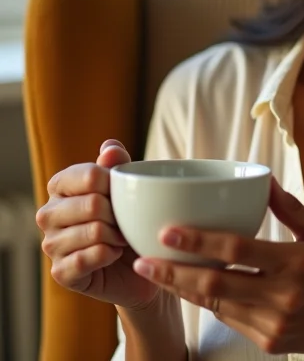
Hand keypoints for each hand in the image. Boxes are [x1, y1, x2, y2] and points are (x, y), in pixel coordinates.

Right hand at [36, 139, 161, 310]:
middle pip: (92, 204)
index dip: (115, 184)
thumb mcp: (129, 186)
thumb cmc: (129, 216)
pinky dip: (109, 255)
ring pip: (93, 232)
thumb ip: (119, 164)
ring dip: (117, 236)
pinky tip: (113, 254)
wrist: (138, 259)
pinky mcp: (60, 272)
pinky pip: (88, 258)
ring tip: (122, 237)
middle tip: (126, 221)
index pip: (89, 175)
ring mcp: (51, 244)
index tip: (125, 193)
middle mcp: (48, 213)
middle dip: (119, 214)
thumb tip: (109, 148)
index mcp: (61, 185)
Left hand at [131, 177, 303, 357]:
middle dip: (174, 272)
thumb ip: (290, 209)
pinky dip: (203, 301)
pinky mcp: (266, 341)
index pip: (238, 250)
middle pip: (216, 283)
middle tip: (142, 259)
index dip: (199, 241)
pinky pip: (227, 318)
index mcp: (296, 262)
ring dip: (180, 287)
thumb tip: (263, 181)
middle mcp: (281, 295)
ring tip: (152, 272)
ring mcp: (272, 323)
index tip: (168, 230)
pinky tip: (185, 286)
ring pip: (214, 304)